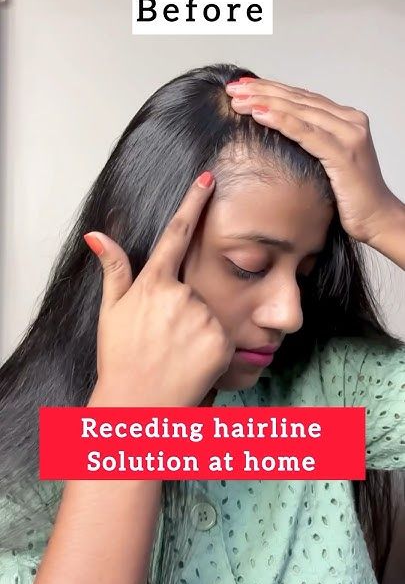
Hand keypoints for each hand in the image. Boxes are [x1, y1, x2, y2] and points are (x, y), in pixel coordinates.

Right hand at [83, 173, 234, 406]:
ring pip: (209, 313)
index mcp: (153, 283)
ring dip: (197, 329)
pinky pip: (223, 336)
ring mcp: (203, 318)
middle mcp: (181, 295)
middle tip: (165, 339)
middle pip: (194, 289)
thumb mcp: (112, 312)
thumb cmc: (121, 358)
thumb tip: (96, 234)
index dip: (193, 202)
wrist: (138, 404)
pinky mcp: (222, 340)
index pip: (176, 233)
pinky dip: (211, 347)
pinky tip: (192, 362)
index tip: (209, 179)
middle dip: (184, 309)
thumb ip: (113, 270)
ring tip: (176, 352)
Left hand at [225, 77, 400, 244]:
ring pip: (300, 111)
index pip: (302, 98)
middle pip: (298, 99)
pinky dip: (282, 121)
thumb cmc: (350, 196)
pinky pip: (306, 133)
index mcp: (345, 119)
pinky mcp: (343, 153)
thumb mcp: (326, 163)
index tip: (243, 86)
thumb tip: (278, 135)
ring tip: (239, 99)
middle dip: (262, 91)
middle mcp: (349, 121)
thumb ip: (310, 143)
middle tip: (233, 87)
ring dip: (265, 102)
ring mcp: (348, 135)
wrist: (377, 218)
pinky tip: (260, 114)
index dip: (271, 89)